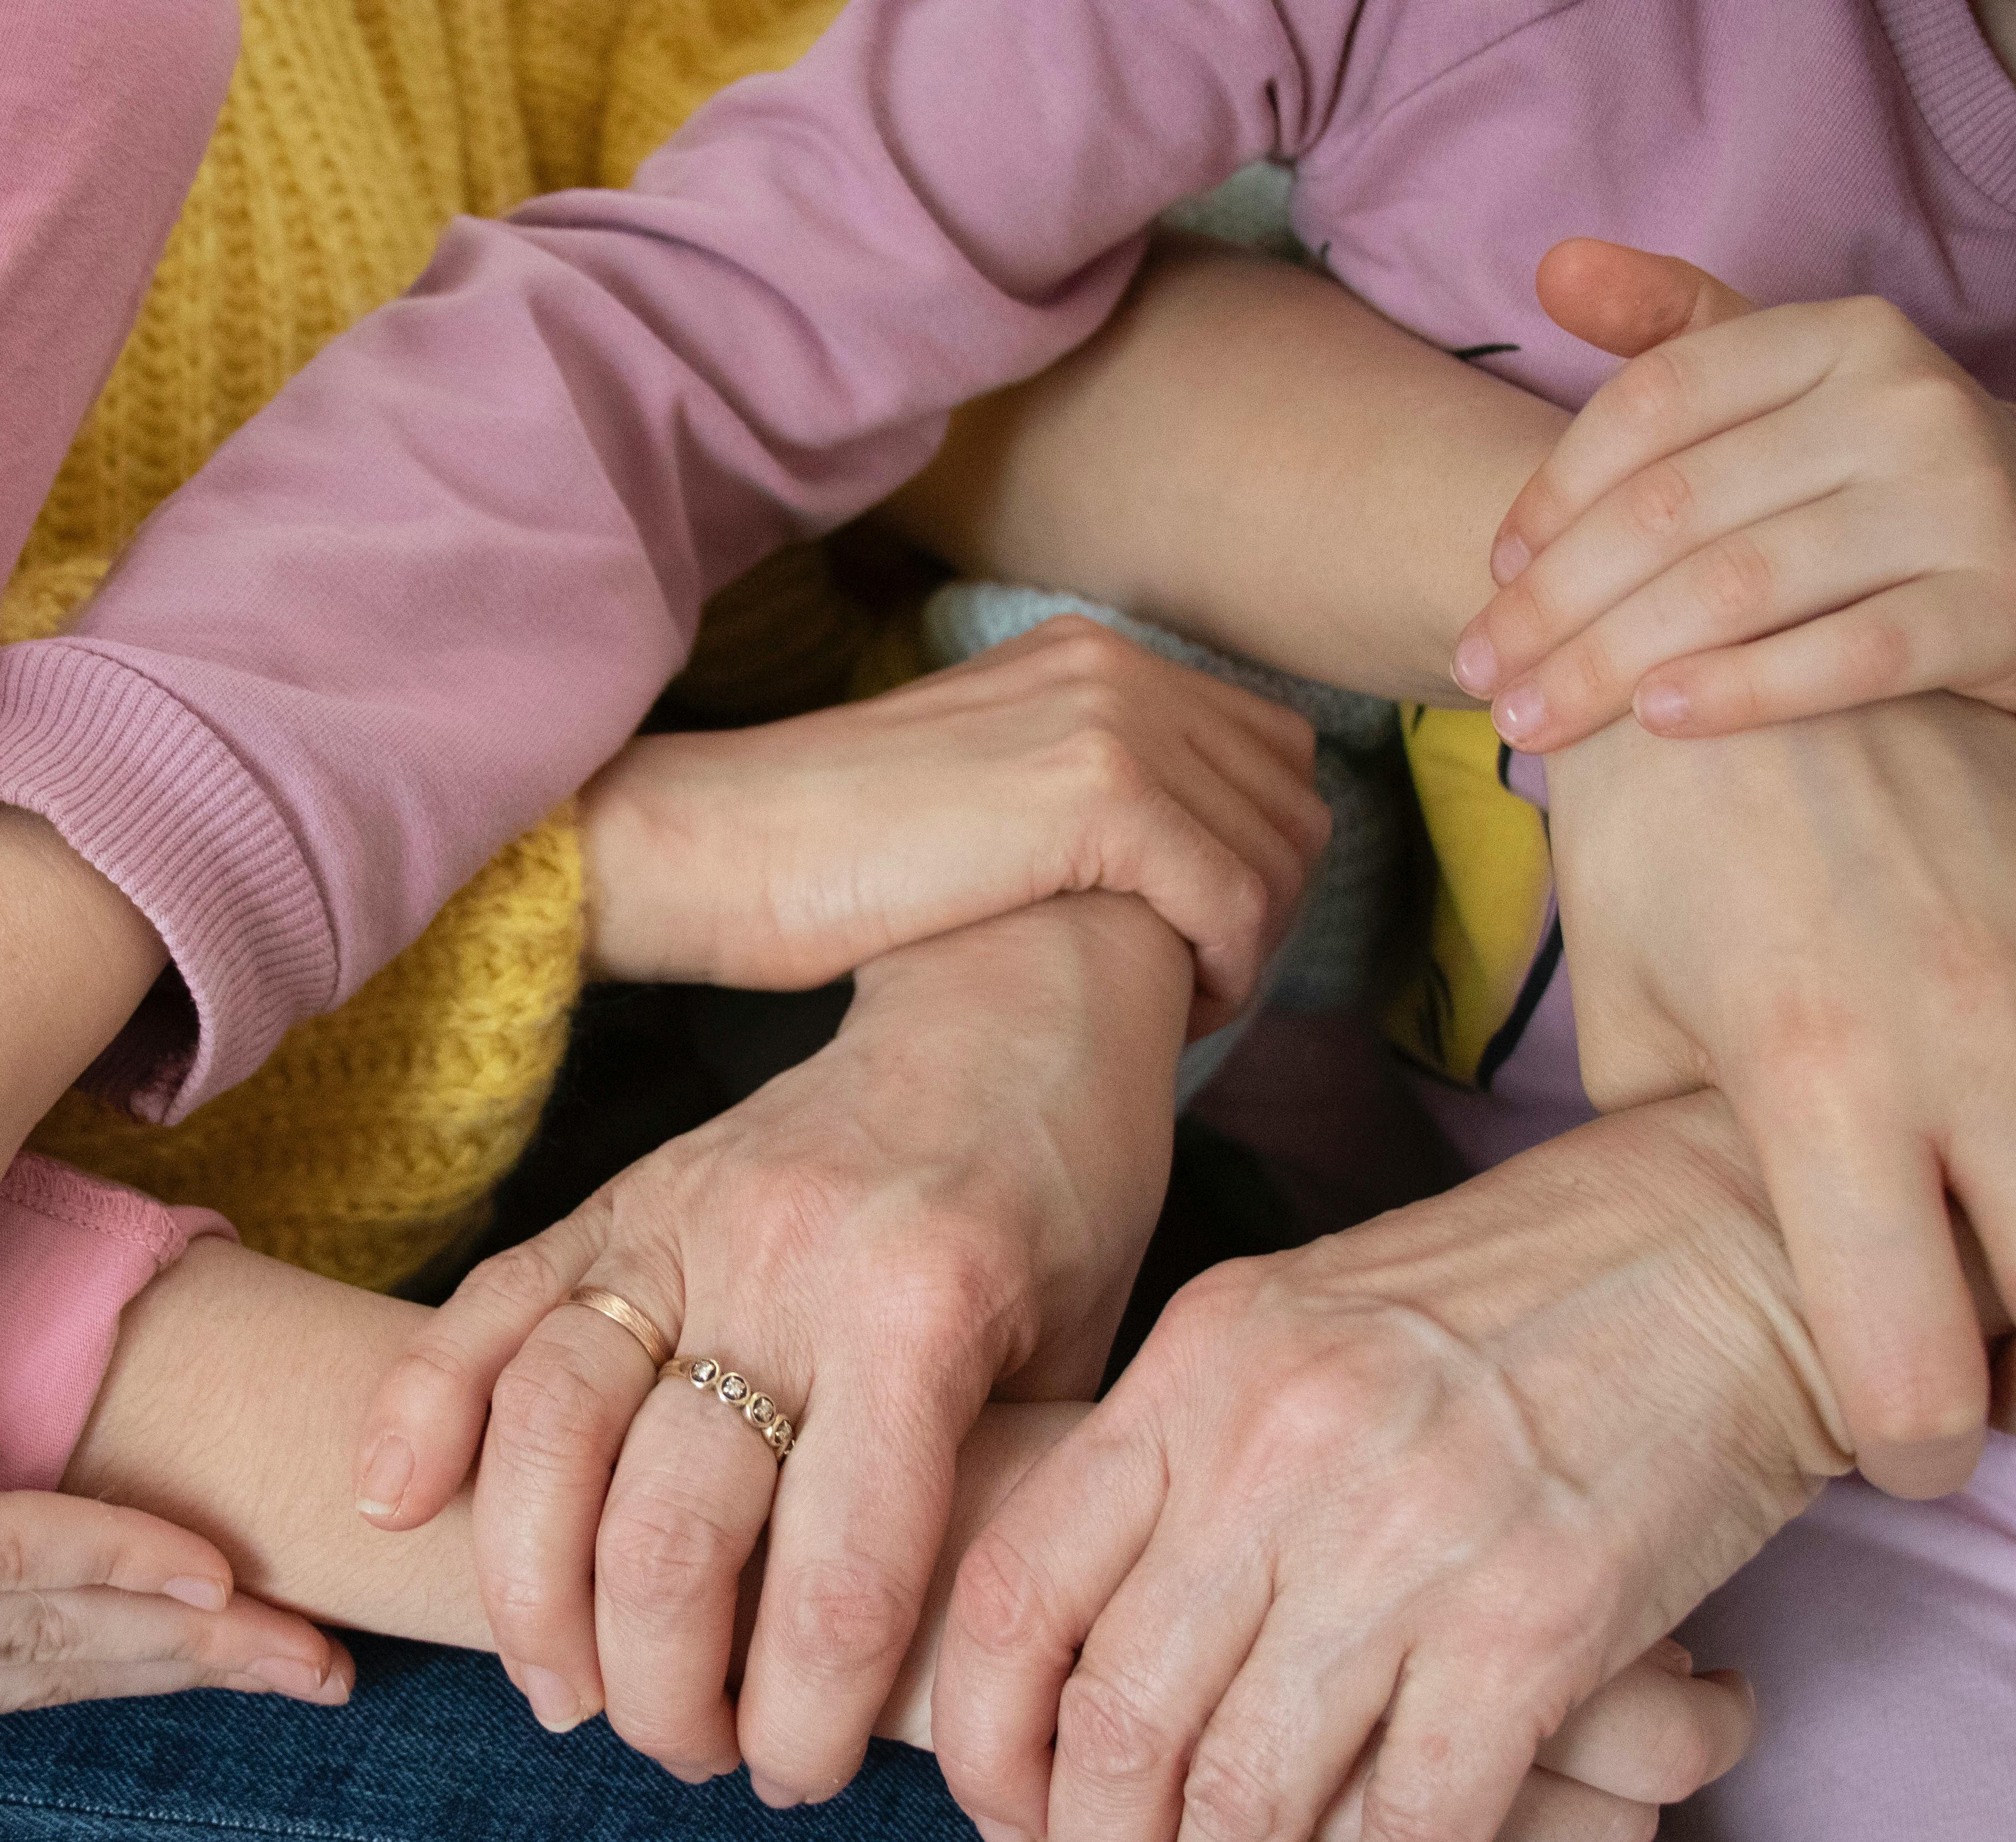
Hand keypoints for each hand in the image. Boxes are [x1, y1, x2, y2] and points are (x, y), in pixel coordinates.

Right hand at [359, 893, 1192, 1803]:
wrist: (1010, 1000)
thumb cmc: (1064, 1203)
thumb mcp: (1082, 1362)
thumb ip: (997, 1512)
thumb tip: (943, 1705)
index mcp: (926, 1314)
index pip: (840, 1580)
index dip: (806, 1720)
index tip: (801, 1777)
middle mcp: (788, 1262)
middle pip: (669, 1532)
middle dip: (666, 1691)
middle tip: (690, 1753)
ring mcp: (683, 1216)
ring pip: (550, 1431)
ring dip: (538, 1598)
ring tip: (571, 1693)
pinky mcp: (619, 1191)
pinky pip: (490, 1306)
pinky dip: (423, 1409)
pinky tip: (392, 1509)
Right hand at [583, 615, 1323, 1034]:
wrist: (727, 847)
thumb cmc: (821, 852)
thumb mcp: (972, 788)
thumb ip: (1065, 792)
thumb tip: (1151, 866)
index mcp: (1087, 655)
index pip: (1260, 749)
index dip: (1253, 857)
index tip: (1193, 942)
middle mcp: (1115, 665)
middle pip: (1288, 795)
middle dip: (1266, 904)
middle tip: (1198, 985)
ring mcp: (1113, 720)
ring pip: (1279, 850)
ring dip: (1251, 944)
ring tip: (1181, 1004)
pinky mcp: (1103, 795)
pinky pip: (1236, 897)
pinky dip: (1228, 969)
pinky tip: (1174, 1012)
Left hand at [933, 1093, 1845, 1841]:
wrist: (1726, 1243)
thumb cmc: (1506, 1295)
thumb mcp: (1297, 1322)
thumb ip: (1186, 1450)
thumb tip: (1086, 1623)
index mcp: (1198, 1368)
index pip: (1013, 1589)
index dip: (984, 1738)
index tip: (1005, 1818)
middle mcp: (1276, 1447)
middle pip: (1117, 1719)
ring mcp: (1407, 1535)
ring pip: (1249, 1797)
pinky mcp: (1539, 1618)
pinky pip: (1419, 1821)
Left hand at [1453, 240, 2015, 751]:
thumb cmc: (1865, 484)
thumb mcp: (1781, 388)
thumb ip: (1671, 327)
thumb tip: (1553, 265)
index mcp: (1840, 335)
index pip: (1655, 403)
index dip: (1554, 490)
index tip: (1493, 571)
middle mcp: (1907, 401)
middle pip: (1678, 507)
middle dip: (1557, 602)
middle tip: (1481, 673)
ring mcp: (1964, 501)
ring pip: (1742, 588)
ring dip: (1613, 663)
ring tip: (1532, 720)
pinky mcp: (2004, 604)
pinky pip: (1848, 655)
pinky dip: (1741, 691)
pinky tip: (1657, 722)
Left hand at [1551, 695, 2015, 1489]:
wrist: (1744, 668)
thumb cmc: (1663, 865)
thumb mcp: (1630, 1045)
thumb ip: (1701, 1188)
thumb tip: (1775, 1295)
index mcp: (1822, 1085)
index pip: (1916, 1366)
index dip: (1914, 1455)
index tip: (1900, 1447)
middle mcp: (1982, 1037)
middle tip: (2007, 1388)